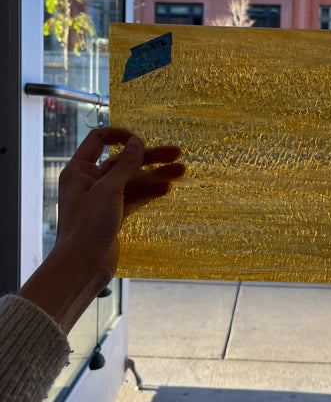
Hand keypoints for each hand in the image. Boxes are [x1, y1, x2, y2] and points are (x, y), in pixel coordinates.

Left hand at [19, 127, 184, 332]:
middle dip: (149, 157)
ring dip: (155, 175)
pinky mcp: (113, 214)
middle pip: (122, 161)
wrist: (83, 265)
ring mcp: (102, 199)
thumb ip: (125, 165)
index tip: (141, 140)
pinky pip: (133, 197)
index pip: (99, 140)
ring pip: (132, 180)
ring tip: (181, 172)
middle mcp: (90, 181)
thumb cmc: (88, 226)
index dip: (120, 136)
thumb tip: (137, 142)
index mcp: (79, 170)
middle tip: (176, 153)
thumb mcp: (108, 190)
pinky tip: (167, 188)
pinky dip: (149, 191)